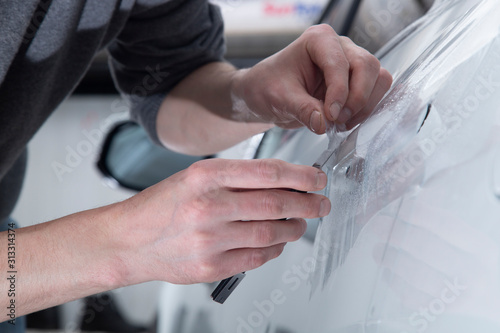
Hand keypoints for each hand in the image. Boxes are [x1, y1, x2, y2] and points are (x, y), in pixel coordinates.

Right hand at [111, 159, 329, 284]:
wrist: (128, 240)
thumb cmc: (162, 206)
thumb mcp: (195, 177)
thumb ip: (237, 179)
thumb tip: (283, 183)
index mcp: (206, 176)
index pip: (269, 173)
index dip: (301, 176)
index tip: (316, 179)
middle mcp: (209, 206)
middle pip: (276, 204)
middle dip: (308, 204)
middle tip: (320, 203)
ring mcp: (210, 240)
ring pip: (271, 233)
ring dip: (295, 228)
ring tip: (300, 223)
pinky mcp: (211, 267)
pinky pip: (257, 258)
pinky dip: (275, 249)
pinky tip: (277, 241)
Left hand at [232, 24, 392, 133]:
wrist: (266, 94)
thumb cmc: (268, 86)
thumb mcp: (279, 99)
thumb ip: (302, 110)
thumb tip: (323, 124)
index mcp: (318, 40)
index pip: (340, 63)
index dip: (339, 91)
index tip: (331, 115)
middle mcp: (339, 46)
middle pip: (367, 67)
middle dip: (357, 98)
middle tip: (338, 120)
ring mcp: (351, 62)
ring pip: (378, 78)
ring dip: (365, 105)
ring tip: (341, 123)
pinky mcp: (356, 81)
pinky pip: (375, 92)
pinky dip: (367, 109)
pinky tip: (346, 122)